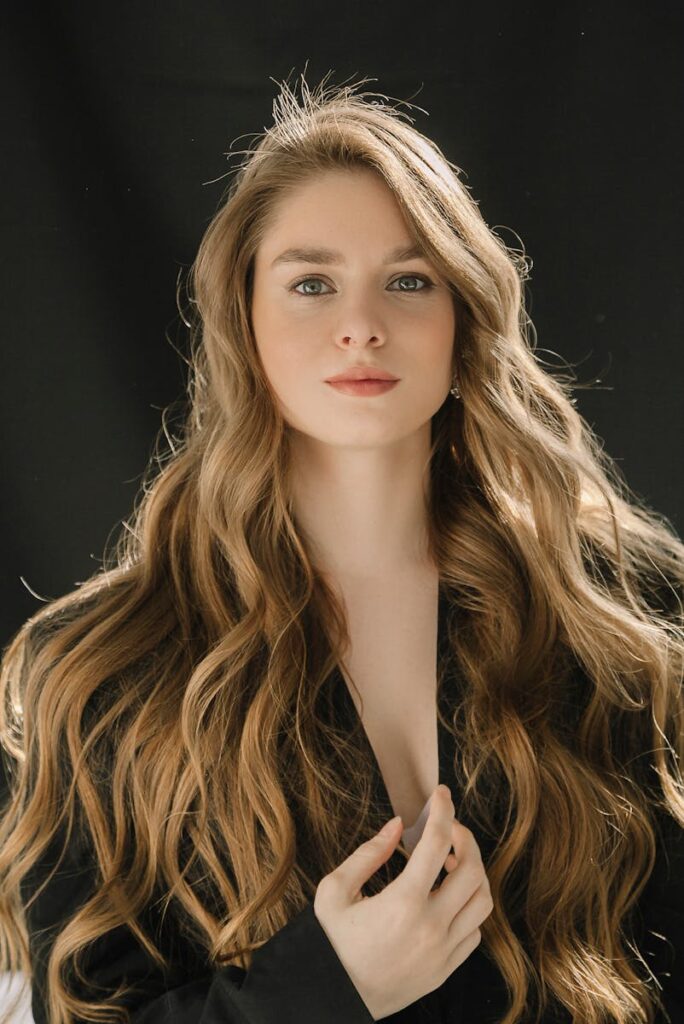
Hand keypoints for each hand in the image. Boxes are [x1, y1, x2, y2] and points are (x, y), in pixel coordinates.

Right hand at [313, 784, 492, 1019]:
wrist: (335, 998)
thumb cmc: (331, 942)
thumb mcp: (335, 891)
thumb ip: (368, 853)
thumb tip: (398, 825)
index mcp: (403, 903)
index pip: (438, 843)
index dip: (443, 811)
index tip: (441, 794)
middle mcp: (431, 927)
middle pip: (473, 871)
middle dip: (466, 840)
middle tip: (450, 829)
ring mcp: (443, 951)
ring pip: (482, 902)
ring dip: (474, 874)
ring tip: (450, 862)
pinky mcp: (446, 969)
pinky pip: (475, 931)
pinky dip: (469, 907)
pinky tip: (448, 898)